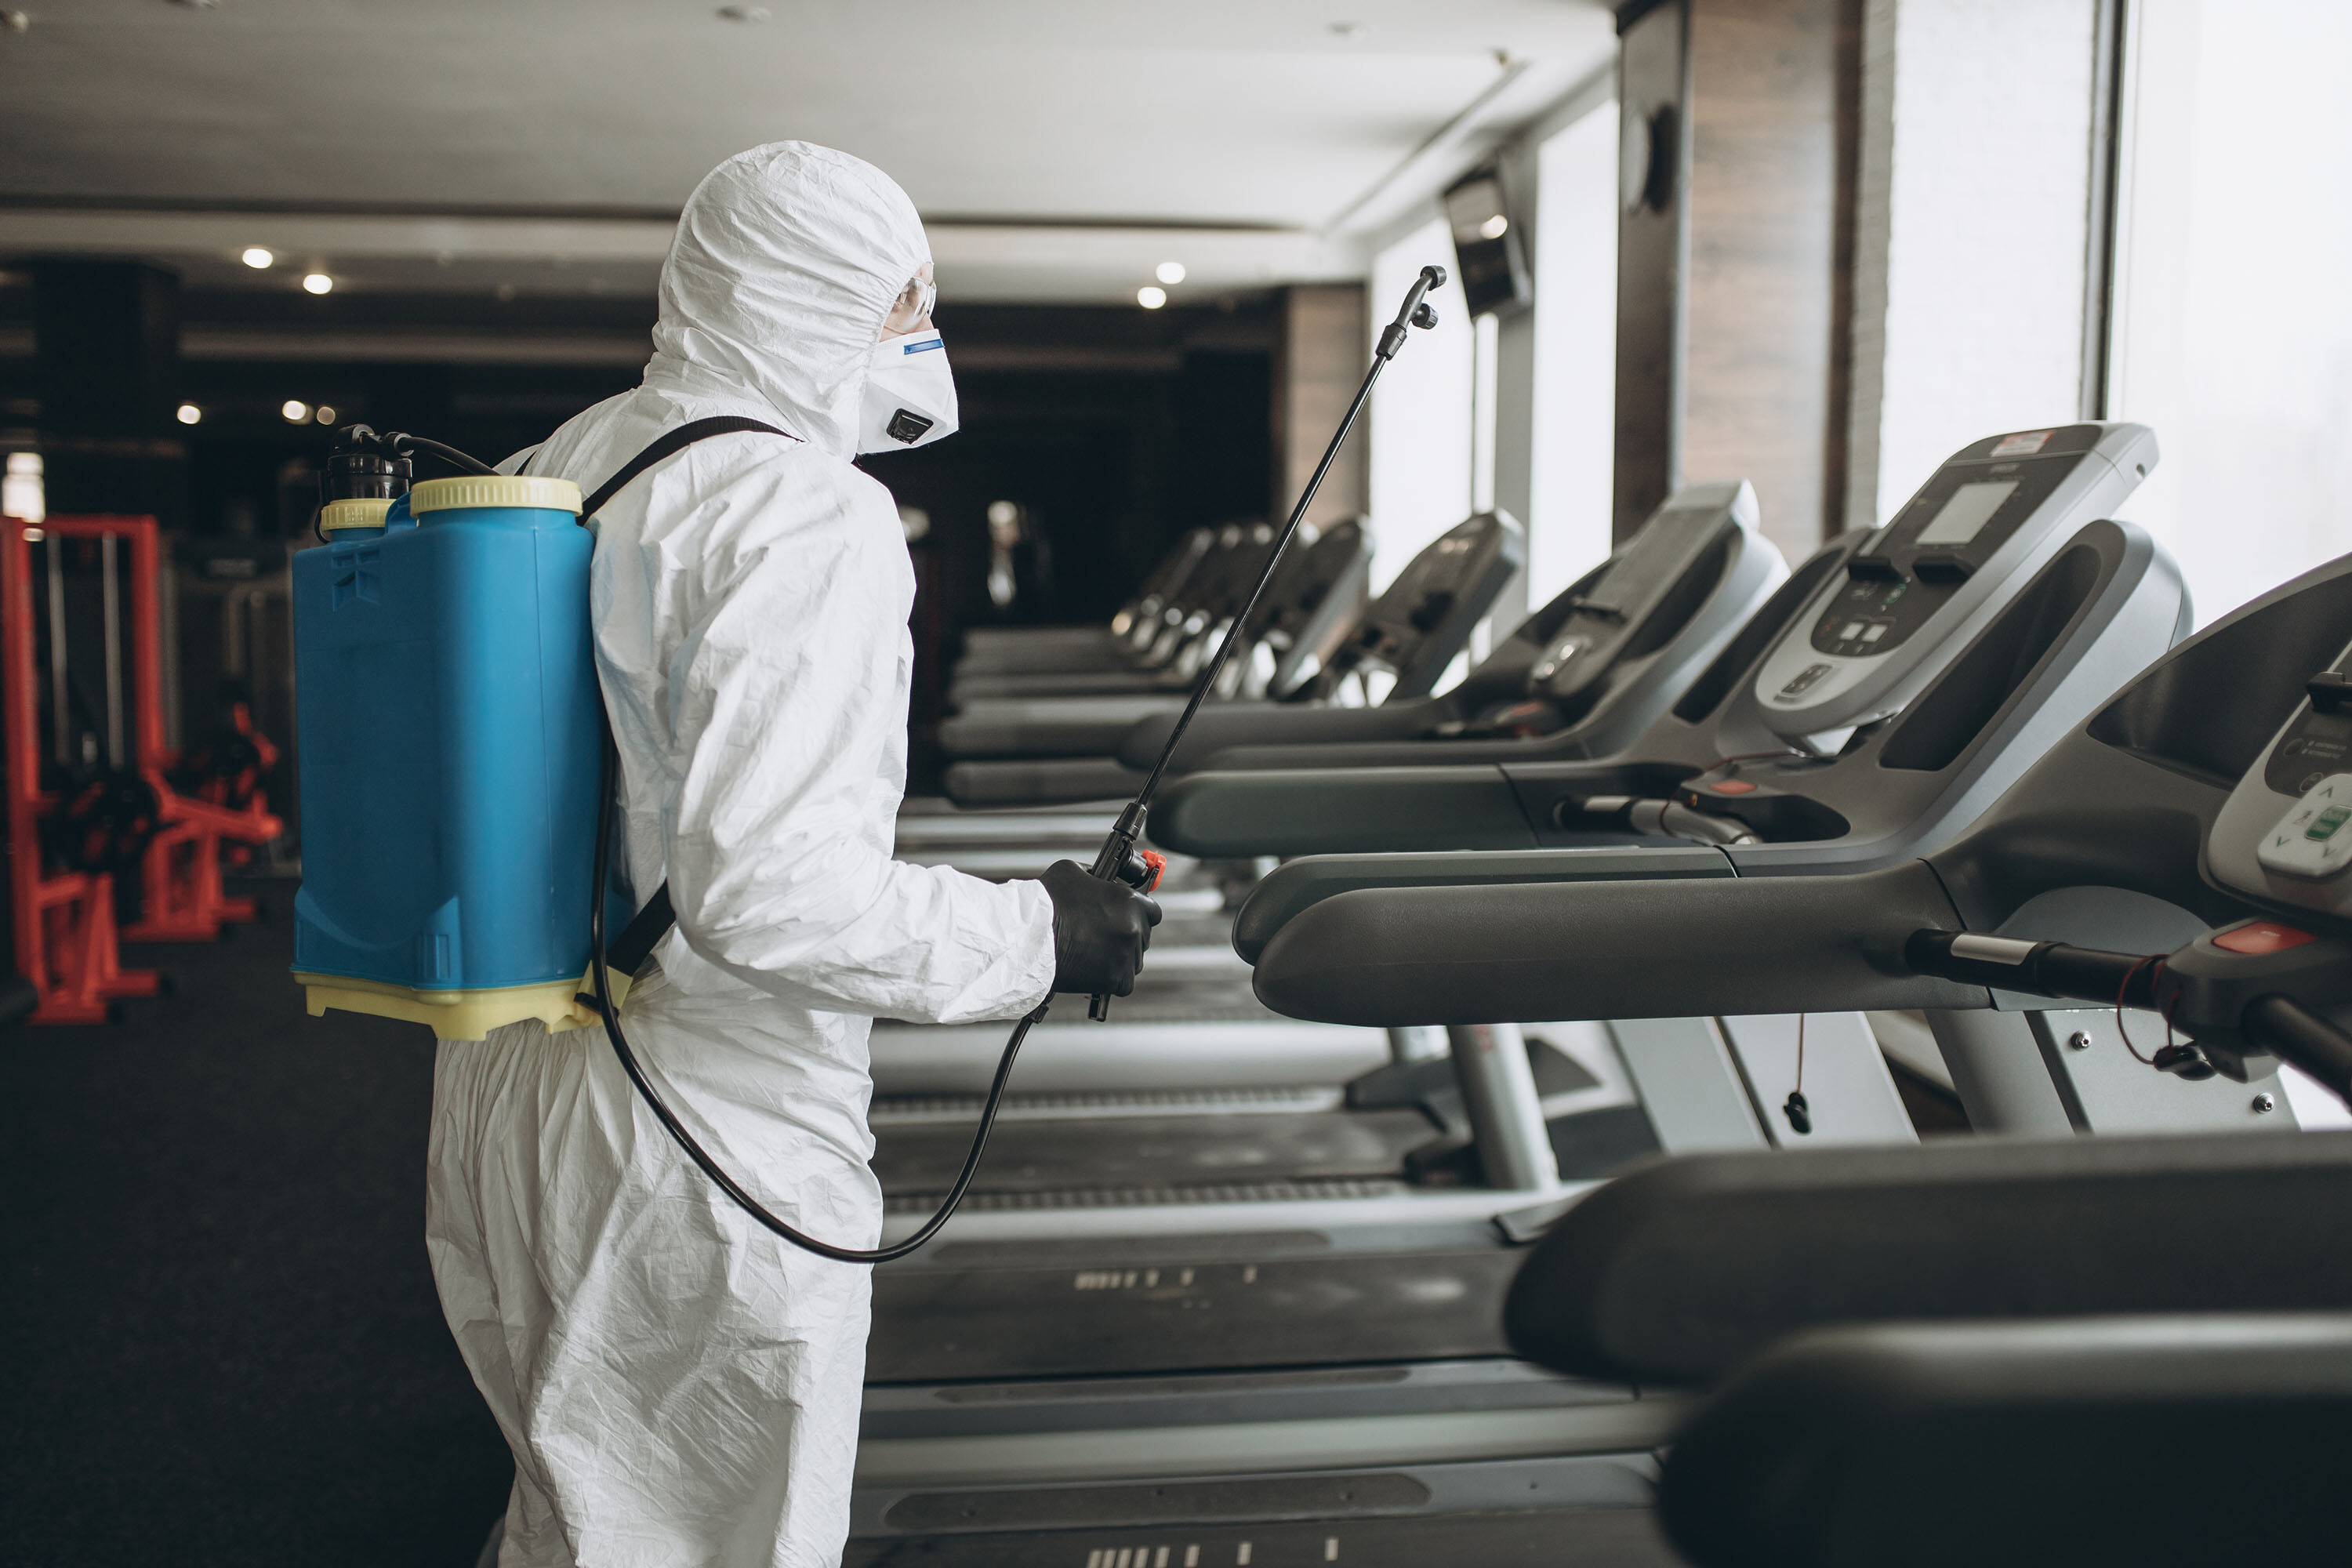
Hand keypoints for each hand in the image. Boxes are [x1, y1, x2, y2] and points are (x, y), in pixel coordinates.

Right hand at [1041, 859, 1162, 995]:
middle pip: (1143, 937)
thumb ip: (1095, 875)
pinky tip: (1095, 970)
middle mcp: (1132, 928)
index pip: (1152, 911)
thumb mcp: (1072, 871)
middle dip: (1127, 936)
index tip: (1128, 919)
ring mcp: (1125, 955)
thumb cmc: (1045, 904)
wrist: (1028, 939)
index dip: (1140, 915)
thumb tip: (1100, 878)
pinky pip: (1124, 983)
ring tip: (1095, 953)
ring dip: (1120, 958)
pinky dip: (1112, 979)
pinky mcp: (1114, 980)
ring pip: (1134, 961)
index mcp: (1127, 901)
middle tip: (1104, 936)